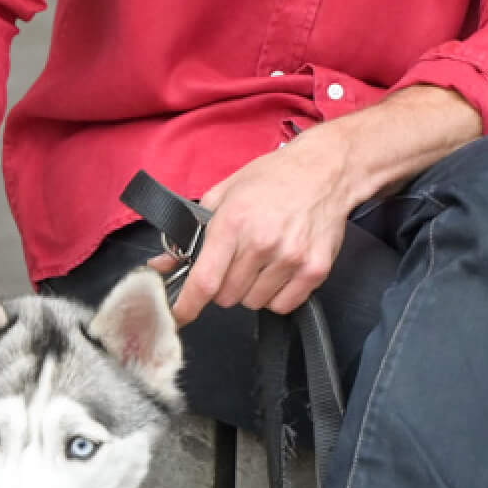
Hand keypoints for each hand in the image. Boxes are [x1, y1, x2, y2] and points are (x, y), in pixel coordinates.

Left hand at [159, 132, 357, 327]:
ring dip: (251, 289)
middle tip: (235, 261)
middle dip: (223, 285)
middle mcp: (262, 243)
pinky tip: (279, 269)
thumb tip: (162, 266)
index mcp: (234, 222)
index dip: (186, 306)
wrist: (325, 170)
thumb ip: (191, 233)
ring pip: (254, 303)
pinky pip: (283, 305)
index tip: (177, 317)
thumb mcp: (224, 194)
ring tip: (262, 260)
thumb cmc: (273, 177)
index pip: (204, 280)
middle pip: (227, 297)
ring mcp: (290, 258)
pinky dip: (276, 295)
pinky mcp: (315, 270)